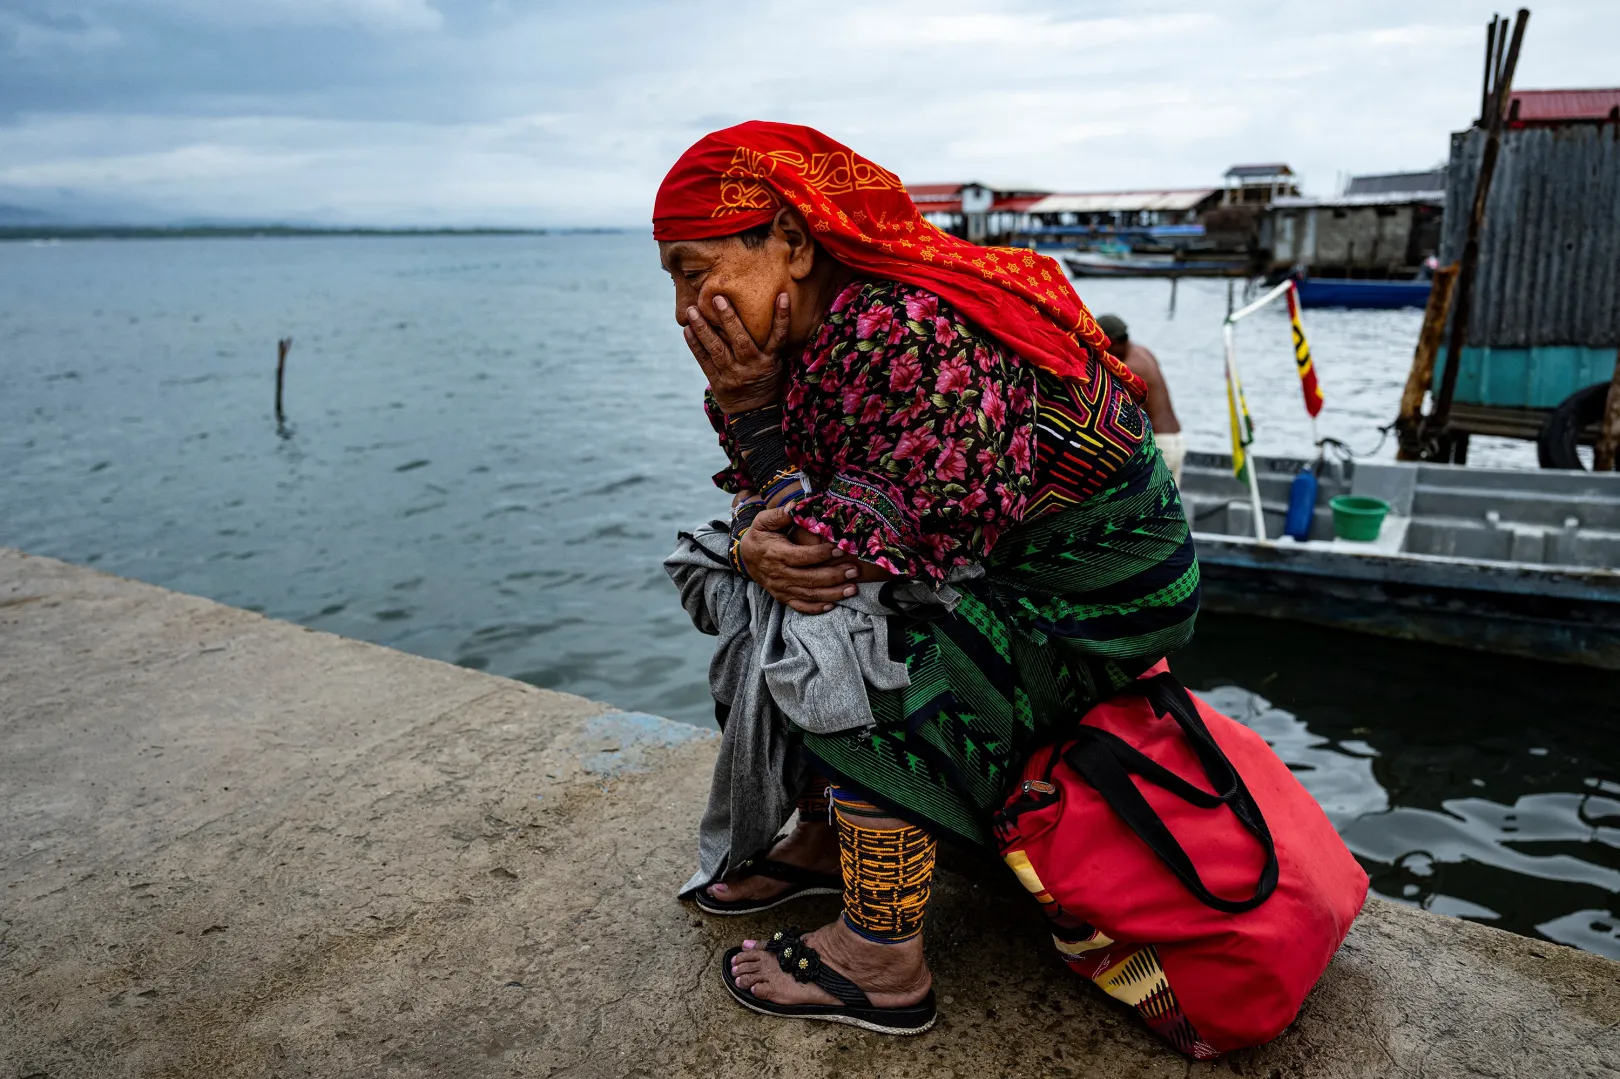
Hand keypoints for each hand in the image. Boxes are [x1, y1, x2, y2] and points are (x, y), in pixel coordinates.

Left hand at [685, 292, 789, 414]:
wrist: (753, 414)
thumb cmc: (766, 380)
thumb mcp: (776, 364)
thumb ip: (770, 343)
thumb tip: (772, 309)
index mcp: (770, 361)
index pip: (778, 337)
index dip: (782, 317)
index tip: (782, 296)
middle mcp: (752, 366)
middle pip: (741, 340)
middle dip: (729, 318)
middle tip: (718, 298)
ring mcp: (733, 374)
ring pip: (717, 349)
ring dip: (703, 329)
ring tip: (692, 310)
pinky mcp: (717, 381)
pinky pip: (704, 361)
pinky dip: (695, 345)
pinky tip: (687, 329)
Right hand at [740, 507, 858, 613]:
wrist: (745, 558)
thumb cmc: (760, 536)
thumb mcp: (763, 521)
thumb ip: (780, 514)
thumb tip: (796, 506)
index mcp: (776, 554)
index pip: (802, 556)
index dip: (822, 554)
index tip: (841, 549)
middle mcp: (779, 574)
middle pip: (810, 578)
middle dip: (834, 576)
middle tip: (854, 571)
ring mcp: (781, 588)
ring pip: (809, 594)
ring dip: (832, 593)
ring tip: (852, 589)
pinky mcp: (782, 597)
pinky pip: (800, 606)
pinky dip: (816, 608)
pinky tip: (833, 605)